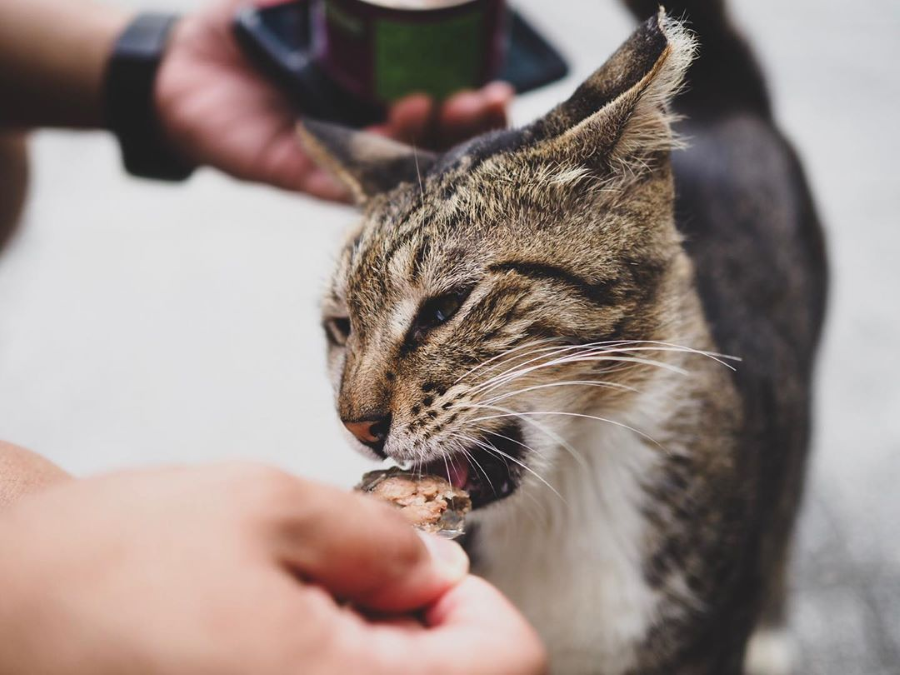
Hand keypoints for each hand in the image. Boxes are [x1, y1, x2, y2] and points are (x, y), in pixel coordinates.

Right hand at [0, 463, 545, 673]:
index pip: (505, 665)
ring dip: (378, 648)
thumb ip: (381, 539)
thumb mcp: (268, 507)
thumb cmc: (110, 566)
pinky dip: (335, 664)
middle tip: (361, 578)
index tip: (431, 569)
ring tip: (303, 600)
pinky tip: (279, 631)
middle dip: (426, 625)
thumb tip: (437, 568)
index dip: (480, 603)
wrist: (4, 613)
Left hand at [155, 0, 512, 200]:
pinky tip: (398, 126)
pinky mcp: (303, 176)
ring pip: (401, 169)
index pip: (441, 106)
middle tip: (491, 99)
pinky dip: (378, 160)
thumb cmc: (242, 28)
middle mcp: (367, 130)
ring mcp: (338, 157)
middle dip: (471, 127)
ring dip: (433, 142)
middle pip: (435, 143)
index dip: (474, 99)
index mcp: (377, 94)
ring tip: (446, 102)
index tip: (500, 78)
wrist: (177, 62)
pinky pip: (349, 182)